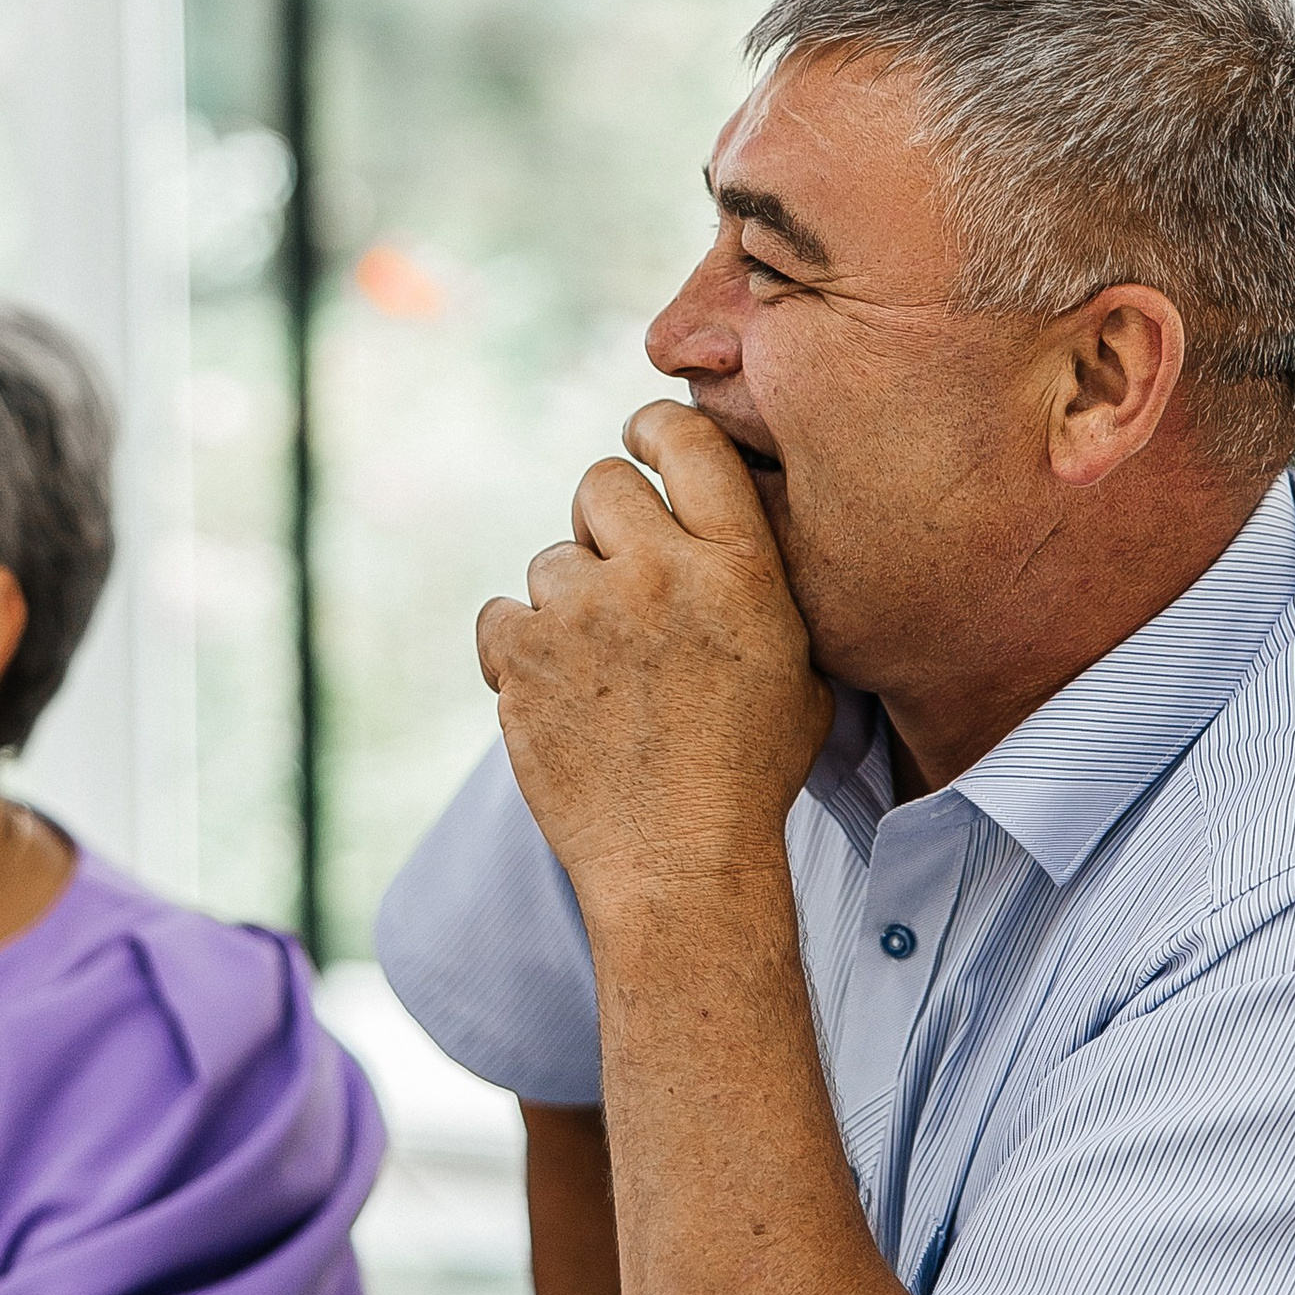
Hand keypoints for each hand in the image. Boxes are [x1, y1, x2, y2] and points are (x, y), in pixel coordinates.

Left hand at [475, 400, 832, 921]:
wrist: (680, 865)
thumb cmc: (748, 773)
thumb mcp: (795, 666)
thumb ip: (754, 584)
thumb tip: (717, 532)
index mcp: (739, 567)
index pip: (687, 440)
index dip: (655, 428)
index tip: (640, 440)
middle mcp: (661, 574)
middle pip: (600, 483)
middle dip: (602, 522)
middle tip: (618, 579)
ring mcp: (585, 615)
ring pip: (548, 561)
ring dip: (565, 603)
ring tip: (600, 672)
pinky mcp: (524, 660)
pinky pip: (500, 618)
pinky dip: (517, 651)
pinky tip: (555, 695)